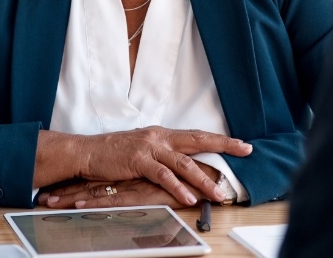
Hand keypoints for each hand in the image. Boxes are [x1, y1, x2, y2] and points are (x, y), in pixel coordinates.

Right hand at [35, 127, 250, 206]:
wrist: (88, 151)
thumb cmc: (115, 153)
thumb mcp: (143, 149)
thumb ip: (163, 154)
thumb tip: (183, 163)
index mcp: (163, 134)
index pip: (196, 135)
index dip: (219, 139)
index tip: (241, 143)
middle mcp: (160, 137)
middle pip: (197, 140)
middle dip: (223, 145)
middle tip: (245, 150)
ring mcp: (150, 148)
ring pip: (183, 163)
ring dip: (203, 179)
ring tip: (218, 193)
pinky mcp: (138, 161)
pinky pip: (163, 176)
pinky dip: (177, 187)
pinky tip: (188, 197)